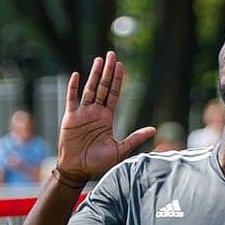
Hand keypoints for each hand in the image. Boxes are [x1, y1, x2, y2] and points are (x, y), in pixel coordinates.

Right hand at [55, 52, 153, 183]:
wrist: (78, 170)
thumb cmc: (98, 163)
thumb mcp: (120, 150)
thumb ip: (135, 138)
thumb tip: (154, 130)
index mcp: (107, 118)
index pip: (114, 94)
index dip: (117, 80)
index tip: (120, 66)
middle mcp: (95, 112)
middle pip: (103, 87)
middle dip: (108, 71)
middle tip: (112, 54)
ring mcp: (82, 114)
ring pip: (89, 89)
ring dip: (94, 75)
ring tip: (99, 60)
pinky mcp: (70, 118)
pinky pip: (71, 99)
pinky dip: (72, 87)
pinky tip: (76, 75)